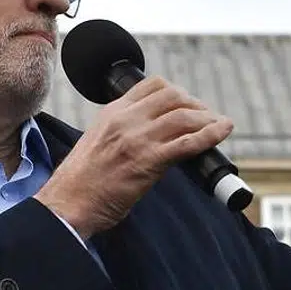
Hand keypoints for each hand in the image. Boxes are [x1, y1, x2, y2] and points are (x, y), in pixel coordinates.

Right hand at [36, 76, 232, 237]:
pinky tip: (223, 131)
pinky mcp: (147, 161)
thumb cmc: (81, 182)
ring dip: (208, 119)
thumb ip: (123, 131)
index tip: (190, 104)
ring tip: (220, 126)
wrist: (67, 204)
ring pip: (184, 116)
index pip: (152, 85)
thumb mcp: (98, 142)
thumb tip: (153, 134)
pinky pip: (187, 143)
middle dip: (197, 104)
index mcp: (112, 113)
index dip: (178, 92)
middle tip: (208, 118)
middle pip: (173, 96)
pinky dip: (211, 135)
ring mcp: (137, 139)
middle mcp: (125, 120)